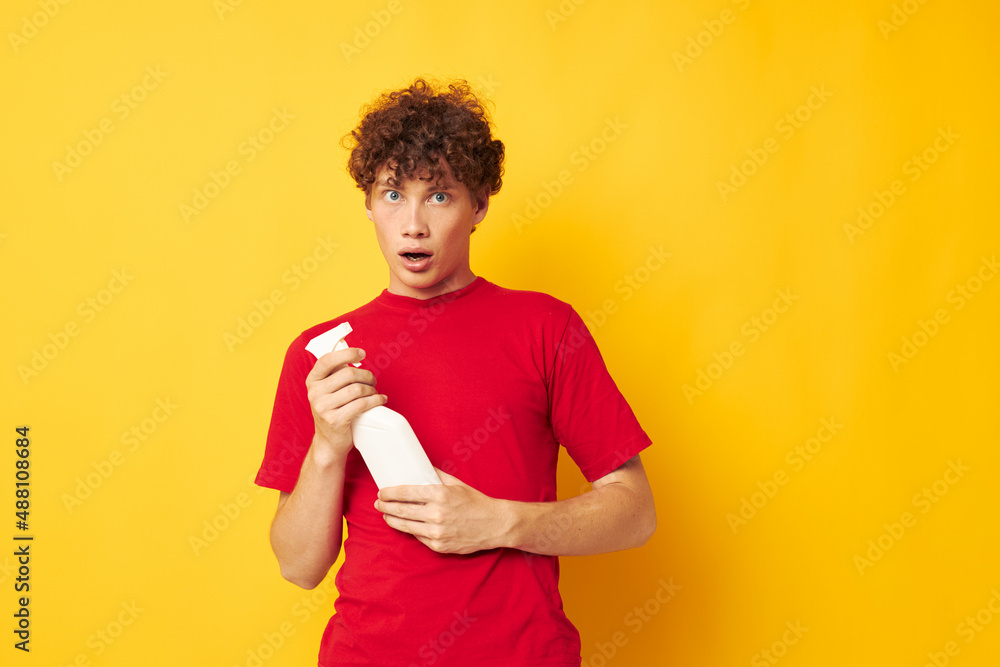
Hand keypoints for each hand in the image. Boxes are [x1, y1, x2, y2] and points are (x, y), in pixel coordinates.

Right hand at [306, 347, 385, 458]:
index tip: (362, 354)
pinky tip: (380, 400)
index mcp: (312, 381)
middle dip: (366, 375)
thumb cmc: (333, 411)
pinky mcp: (335, 420)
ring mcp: (323, 407)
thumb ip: (336, 374)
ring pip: (357, 389)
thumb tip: (355, 356)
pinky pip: (361, 404)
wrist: (329, 441)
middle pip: (348, 374)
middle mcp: (315, 393)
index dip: (347, 354)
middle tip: (373, 381)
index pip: (328, 360)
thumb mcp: (327, 391)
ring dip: (372, 389)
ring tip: (375, 392)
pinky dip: (375, 400)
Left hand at [375, 469, 511, 553]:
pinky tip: (405, 525)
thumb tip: (419, 468)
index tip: (382, 492)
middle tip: (378, 503)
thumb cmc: (475, 502)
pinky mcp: (439, 545)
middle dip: (386, 506)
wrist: (494, 524)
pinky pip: (418, 537)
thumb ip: (436, 476)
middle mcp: (436, 514)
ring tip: (386, 515)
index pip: (406, 492)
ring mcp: (436, 532)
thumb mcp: (456, 484)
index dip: (390, 493)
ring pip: (406, 526)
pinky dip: (410, 531)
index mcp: (439, 495)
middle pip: (401, 510)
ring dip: (392, 520)